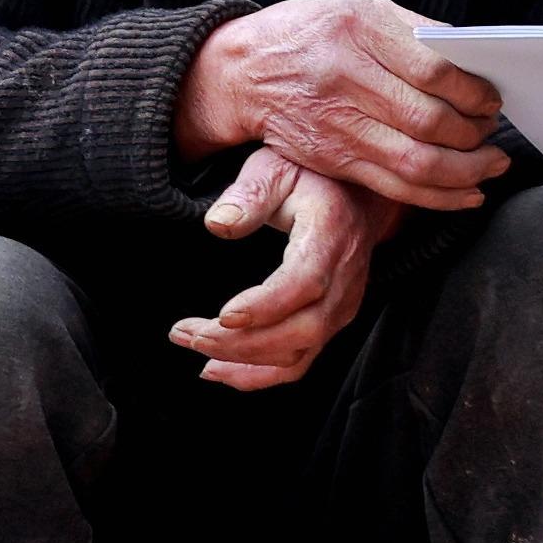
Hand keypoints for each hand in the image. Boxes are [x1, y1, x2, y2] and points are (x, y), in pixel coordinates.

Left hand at [172, 151, 398, 390]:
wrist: (354, 194)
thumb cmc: (308, 177)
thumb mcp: (275, 168)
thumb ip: (248, 193)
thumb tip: (217, 224)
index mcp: (331, 236)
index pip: (305, 283)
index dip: (266, 306)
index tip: (224, 316)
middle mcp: (345, 279)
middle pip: (302, 330)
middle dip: (242, 343)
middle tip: (188, 335)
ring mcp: (342, 306)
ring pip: (299, 353)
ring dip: (242, 361)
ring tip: (193, 346)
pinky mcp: (331, 323)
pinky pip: (300, 361)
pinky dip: (259, 375)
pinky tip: (219, 370)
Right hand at [176, 0, 504, 211]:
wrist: (243, 72)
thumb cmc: (308, 34)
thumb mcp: (359, 9)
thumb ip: (415, 31)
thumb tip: (473, 59)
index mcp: (357, 33)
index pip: (435, 72)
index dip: (475, 92)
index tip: (491, 99)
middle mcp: (346, 79)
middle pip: (430, 120)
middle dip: (475, 132)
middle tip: (491, 130)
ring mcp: (338, 124)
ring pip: (418, 161)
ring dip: (467, 170)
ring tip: (491, 163)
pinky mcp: (334, 158)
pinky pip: (397, 187)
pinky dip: (440, 196)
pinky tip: (467, 192)